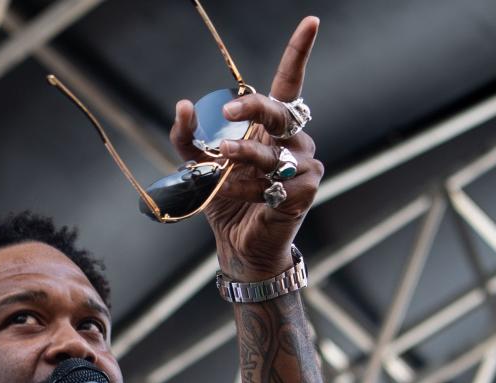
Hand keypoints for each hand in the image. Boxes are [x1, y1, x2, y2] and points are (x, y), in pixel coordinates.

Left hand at [169, 17, 323, 280]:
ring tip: (222, 159)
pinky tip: (237, 193)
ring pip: (273, 150)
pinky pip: (275, 179)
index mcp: (274, 128)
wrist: (240, 246)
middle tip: (227, 111)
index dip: (299, 53)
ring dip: (243, 155)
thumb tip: (184, 104)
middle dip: (254, 106)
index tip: (311, 22)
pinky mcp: (305, 190)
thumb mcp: (200, 166)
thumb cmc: (228, 201)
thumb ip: (188, 138)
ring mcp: (305, 164)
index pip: (289, 83)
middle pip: (280, 109)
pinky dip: (249, 185)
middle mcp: (294, 141)